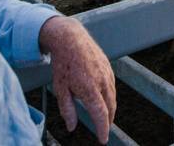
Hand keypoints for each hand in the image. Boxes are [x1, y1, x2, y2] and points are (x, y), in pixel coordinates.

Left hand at [39, 17, 114, 142]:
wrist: (70, 38)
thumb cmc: (63, 64)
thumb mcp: (60, 89)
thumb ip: (67, 109)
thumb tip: (71, 127)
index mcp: (90, 89)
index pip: (101, 115)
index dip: (103, 129)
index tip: (103, 139)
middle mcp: (102, 82)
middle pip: (110, 108)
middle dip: (108, 121)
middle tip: (103, 130)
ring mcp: (107, 74)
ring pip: (113, 97)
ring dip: (110, 109)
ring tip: (105, 117)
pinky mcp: (109, 67)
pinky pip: (112, 86)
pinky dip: (110, 96)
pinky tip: (104, 99)